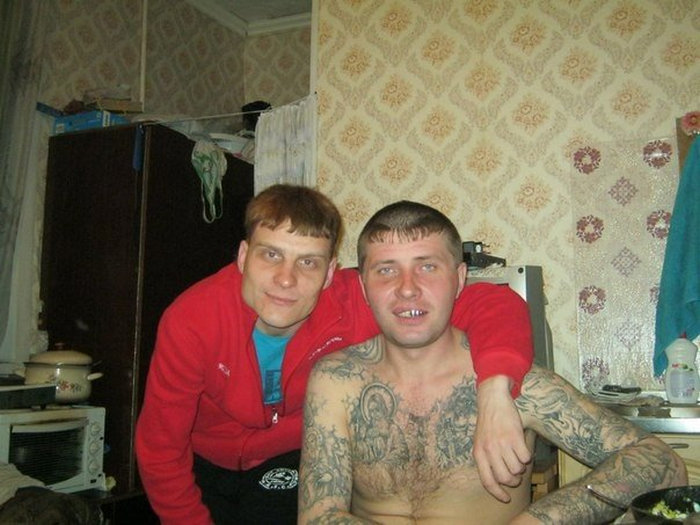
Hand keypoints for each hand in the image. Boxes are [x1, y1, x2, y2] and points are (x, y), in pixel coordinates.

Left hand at [473, 375, 531, 501]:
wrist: (493, 399)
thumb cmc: (488, 422)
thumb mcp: (480, 441)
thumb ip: (485, 459)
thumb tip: (497, 481)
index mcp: (478, 453)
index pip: (487, 481)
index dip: (497, 493)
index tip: (506, 498)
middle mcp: (489, 450)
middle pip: (505, 478)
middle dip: (514, 480)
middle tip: (516, 472)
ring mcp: (502, 444)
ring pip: (517, 469)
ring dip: (521, 466)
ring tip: (517, 455)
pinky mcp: (514, 436)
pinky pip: (526, 458)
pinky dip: (527, 456)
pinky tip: (523, 447)